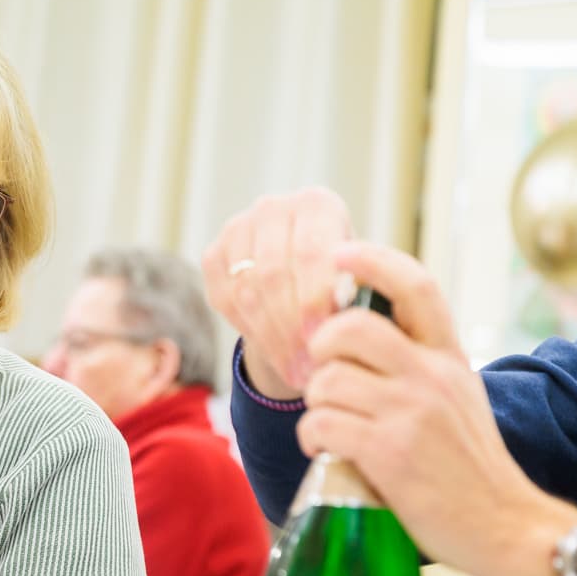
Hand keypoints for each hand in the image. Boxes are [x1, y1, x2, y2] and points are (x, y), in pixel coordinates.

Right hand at [202, 188, 351, 398]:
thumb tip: (345, 324)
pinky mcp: (213, 254)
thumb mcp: (363, 280)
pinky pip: (225, 299)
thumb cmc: (344, 279)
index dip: (313, 300)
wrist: (305, 277)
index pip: (309, 252)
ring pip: (247, 291)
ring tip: (294, 371)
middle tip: (307, 368)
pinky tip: (274, 354)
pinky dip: (249, 331)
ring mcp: (237, 229)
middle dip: (290, 328)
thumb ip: (358, 293)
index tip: (322, 340)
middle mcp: (273, 208)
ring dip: (271, 338)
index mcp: (317, 204)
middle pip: (273, 274)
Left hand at [295, 241, 576, 575]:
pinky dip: (313, 439)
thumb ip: (416, 364)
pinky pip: (321, 425)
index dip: (373, 261)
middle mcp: (431, 376)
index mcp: (448, 357)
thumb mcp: (456, 397)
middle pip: (350, 328)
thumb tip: (353, 334)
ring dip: (316, 405)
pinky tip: (328, 452)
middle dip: (320, 349)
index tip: (340, 254)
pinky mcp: (390, 452)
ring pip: (327, 380)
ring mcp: (411, 412)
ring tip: (332, 427)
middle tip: (325, 376)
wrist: (505, 526)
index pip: (416, 287)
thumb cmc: (467, 464)